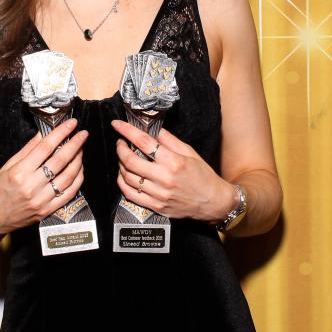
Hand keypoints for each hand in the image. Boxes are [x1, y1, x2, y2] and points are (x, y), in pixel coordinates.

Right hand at [0, 119, 87, 235]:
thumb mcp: (8, 165)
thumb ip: (28, 149)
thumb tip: (44, 133)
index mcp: (19, 172)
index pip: (45, 148)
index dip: (60, 133)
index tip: (70, 124)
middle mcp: (31, 186)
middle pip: (60, 161)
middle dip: (74, 144)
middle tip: (82, 134)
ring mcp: (41, 200)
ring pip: (68, 177)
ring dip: (78, 160)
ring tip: (81, 149)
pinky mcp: (47, 211)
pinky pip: (69, 193)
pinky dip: (77, 179)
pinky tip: (79, 169)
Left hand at [111, 119, 235, 222]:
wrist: (213, 202)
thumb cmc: (203, 176)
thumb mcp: (190, 152)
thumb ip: (169, 140)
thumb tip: (152, 129)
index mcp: (173, 162)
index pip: (143, 142)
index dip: (127, 131)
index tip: (118, 125)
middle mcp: (164, 178)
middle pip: (130, 160)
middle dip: (120, 148)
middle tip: (120, 143)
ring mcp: (159, 194)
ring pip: (127, 178)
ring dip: (120, 165)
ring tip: (123, 158)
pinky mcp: (156, 206)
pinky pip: (131, 194)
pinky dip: (122, 183)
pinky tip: (124, 175)